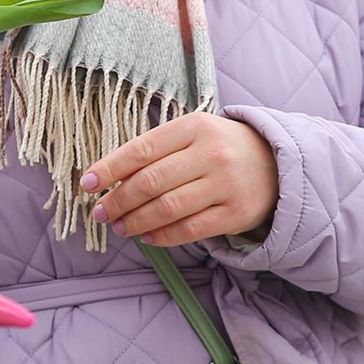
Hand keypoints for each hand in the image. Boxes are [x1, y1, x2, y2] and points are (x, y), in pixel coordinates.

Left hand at [82, 113, 277, 247]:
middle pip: (151, 182)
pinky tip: (147, 237)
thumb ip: (157, 150)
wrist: (277, 162)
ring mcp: (225, 184)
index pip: (141, 150)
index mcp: (193, 127)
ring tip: (119, 226)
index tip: (86, 183)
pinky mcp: (236, 213)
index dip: (109, 169)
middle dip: (118, 200)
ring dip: (136, 221)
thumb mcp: (192, 133)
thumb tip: (111, 176)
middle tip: (100, 211)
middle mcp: (210, 154)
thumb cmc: (220, 146)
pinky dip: (163, 236)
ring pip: (168, 208)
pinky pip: (190, 229)